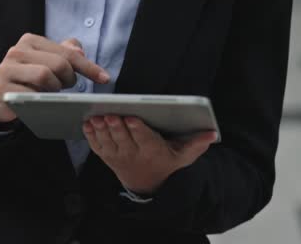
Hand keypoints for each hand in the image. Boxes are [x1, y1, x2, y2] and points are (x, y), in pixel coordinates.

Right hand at [0, 34, 109, 125]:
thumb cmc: (27, 80)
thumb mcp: (46, 63)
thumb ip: (64, 53)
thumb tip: (80, 50)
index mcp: (30, 41)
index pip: (66, 51)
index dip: (88, 66)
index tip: (104, 78)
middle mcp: (17, 51)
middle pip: (58, 63)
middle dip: (70, 78)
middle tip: (68, 87)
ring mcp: (7, 69)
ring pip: (45, 76)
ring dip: (55, 89)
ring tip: (52, 93)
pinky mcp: (2, 88)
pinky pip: (30, 94)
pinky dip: (41, 99)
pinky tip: (41, 101)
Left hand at [83, 116, 217, 194]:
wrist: (147, 185)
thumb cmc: (166, 163)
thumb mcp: (183, 156)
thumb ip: (196, 144)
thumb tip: (212, 132)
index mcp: (152, 151)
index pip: (144, 139)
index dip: (137, 129)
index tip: (132, 117)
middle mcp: (133, 155)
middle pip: (123, 139)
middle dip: (116, 127)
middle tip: (111, 114)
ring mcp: (118, 157)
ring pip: (108, 142)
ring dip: (101, 130)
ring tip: (96, 117)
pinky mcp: (107, 157)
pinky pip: (97, 147)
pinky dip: (91, 136)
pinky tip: (88, 124)